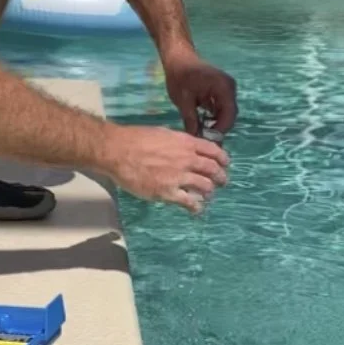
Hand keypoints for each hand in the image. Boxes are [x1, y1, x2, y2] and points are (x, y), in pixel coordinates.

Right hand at [103, 125, 228, 213]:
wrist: (118, 151)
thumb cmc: (136, 139)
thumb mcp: (162, 134)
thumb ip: (177, 143)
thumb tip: (185, 148)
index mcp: (185, 143)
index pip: (213, 150)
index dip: (222, 158)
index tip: (225, 163)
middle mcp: (186, 159)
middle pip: (212, 169)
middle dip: (220, 177)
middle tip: (222, 181)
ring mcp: (178, 177)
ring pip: (205, 186)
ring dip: (209, 192)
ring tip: (208, 195)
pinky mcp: (168, 192)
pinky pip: (189, 202)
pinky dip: (196, 207)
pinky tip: (196, 210)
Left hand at [163, 47, 237, 135]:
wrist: (177, 58)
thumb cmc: (179, 75)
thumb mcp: (183, 100)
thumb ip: (191, 120)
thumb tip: (195, 139)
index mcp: (223, 87)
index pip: (229, 114)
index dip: (220, 130)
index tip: (207, 140)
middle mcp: (229, 88)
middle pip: (229, 114)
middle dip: (218, 128)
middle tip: (204, 140)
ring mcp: (226, 89)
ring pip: (225, 113)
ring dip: (215, 124)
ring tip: (202, 133)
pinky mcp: (221, 91)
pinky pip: (221, 108)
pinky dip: (213, 117)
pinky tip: (202, 124)